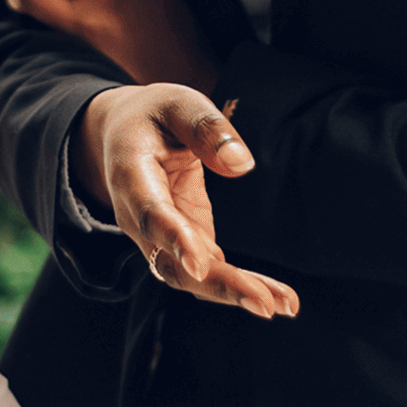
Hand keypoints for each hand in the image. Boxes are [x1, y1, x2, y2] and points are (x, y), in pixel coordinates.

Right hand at [80, 85, 297, 318]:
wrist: (124, 135)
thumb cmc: (154, 115)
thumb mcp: (177, 103)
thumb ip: (206, 128)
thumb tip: (241, 165)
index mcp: (130, 174)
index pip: (149, 212)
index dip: (173, 238)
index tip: (201, 263)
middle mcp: (138, 217)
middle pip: (170, 261)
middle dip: (217, 284)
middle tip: (264, 303)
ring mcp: (159, 237)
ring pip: (190, 277)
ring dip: (234, 292)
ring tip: (283, 304)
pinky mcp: (185, 244)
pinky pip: (209, 273)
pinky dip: (242, 286)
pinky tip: (280, 298)